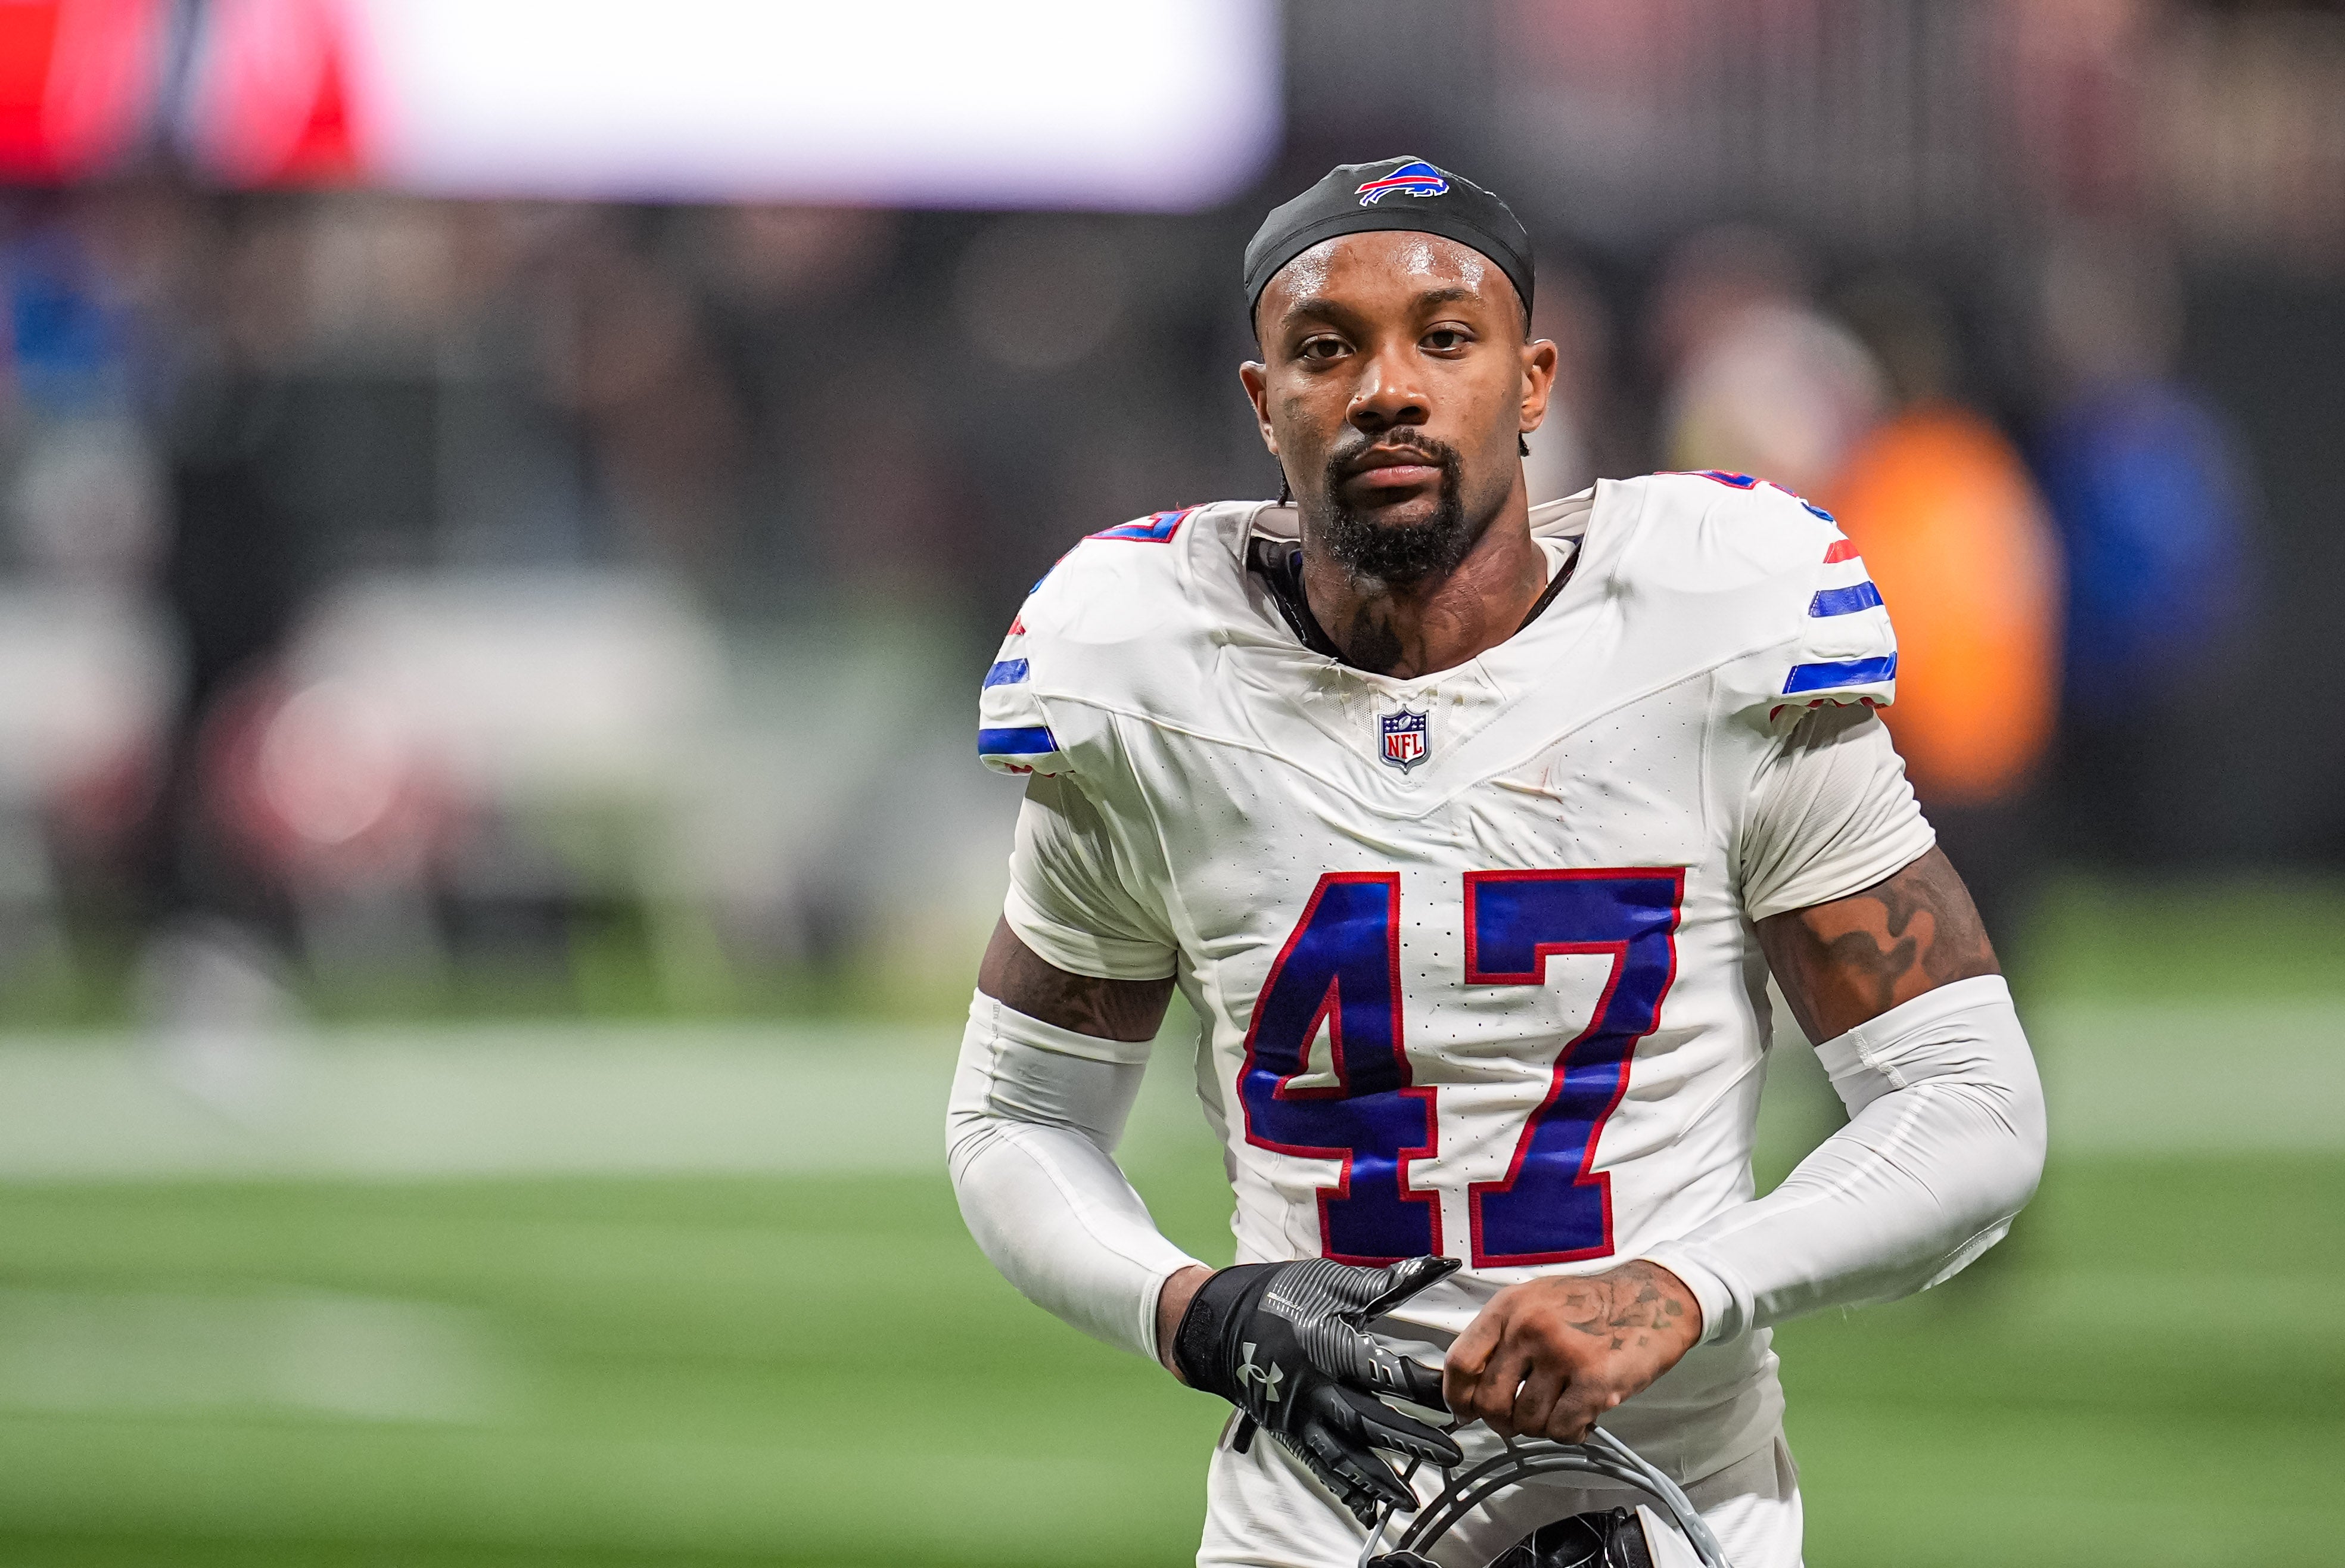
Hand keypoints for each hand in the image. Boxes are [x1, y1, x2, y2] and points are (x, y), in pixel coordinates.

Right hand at [1169, 1255, 1463, 1524]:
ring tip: (1411, 1499)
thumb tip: (1440, 1265)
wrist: (1219, 1323)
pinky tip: (1370, 1507)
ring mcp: (1298, 1415)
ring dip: (1379, 1477)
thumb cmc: (1280, 1297)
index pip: (1382, 1372)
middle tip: (1450, 1454)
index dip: (1419, 1386)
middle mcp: (1312, 1387)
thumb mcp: (1333, 1281)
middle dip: (1410, 1440)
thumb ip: (1390, 1281)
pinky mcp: (1289, 1432)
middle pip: (1367, 1420)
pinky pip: (1320, 1465)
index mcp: (1326, 1346)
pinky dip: (1345, 1488)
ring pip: (1343, 1453)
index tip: (1452, 1395)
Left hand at [1441, 1260, 1701, 1443]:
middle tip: (1518, 1420)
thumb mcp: (1534, 1303)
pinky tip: (1581, 1416)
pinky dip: (1569, 1433)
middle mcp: (1530, 1327)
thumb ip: (1501, 1340)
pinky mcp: (1595, 1380)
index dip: (1456, 1397)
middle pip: (1489, 1400)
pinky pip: (1562, 1430)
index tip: (1463, 1411)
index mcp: (1509, 1307)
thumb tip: (1468, 1389)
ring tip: (1560, 1409)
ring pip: (1526, 1420)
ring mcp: (1563, 1354)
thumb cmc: (1593, 1304)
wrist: (1652, 1298)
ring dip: (1541, 1427)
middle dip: (1500, 1421)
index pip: (1460, 1362)